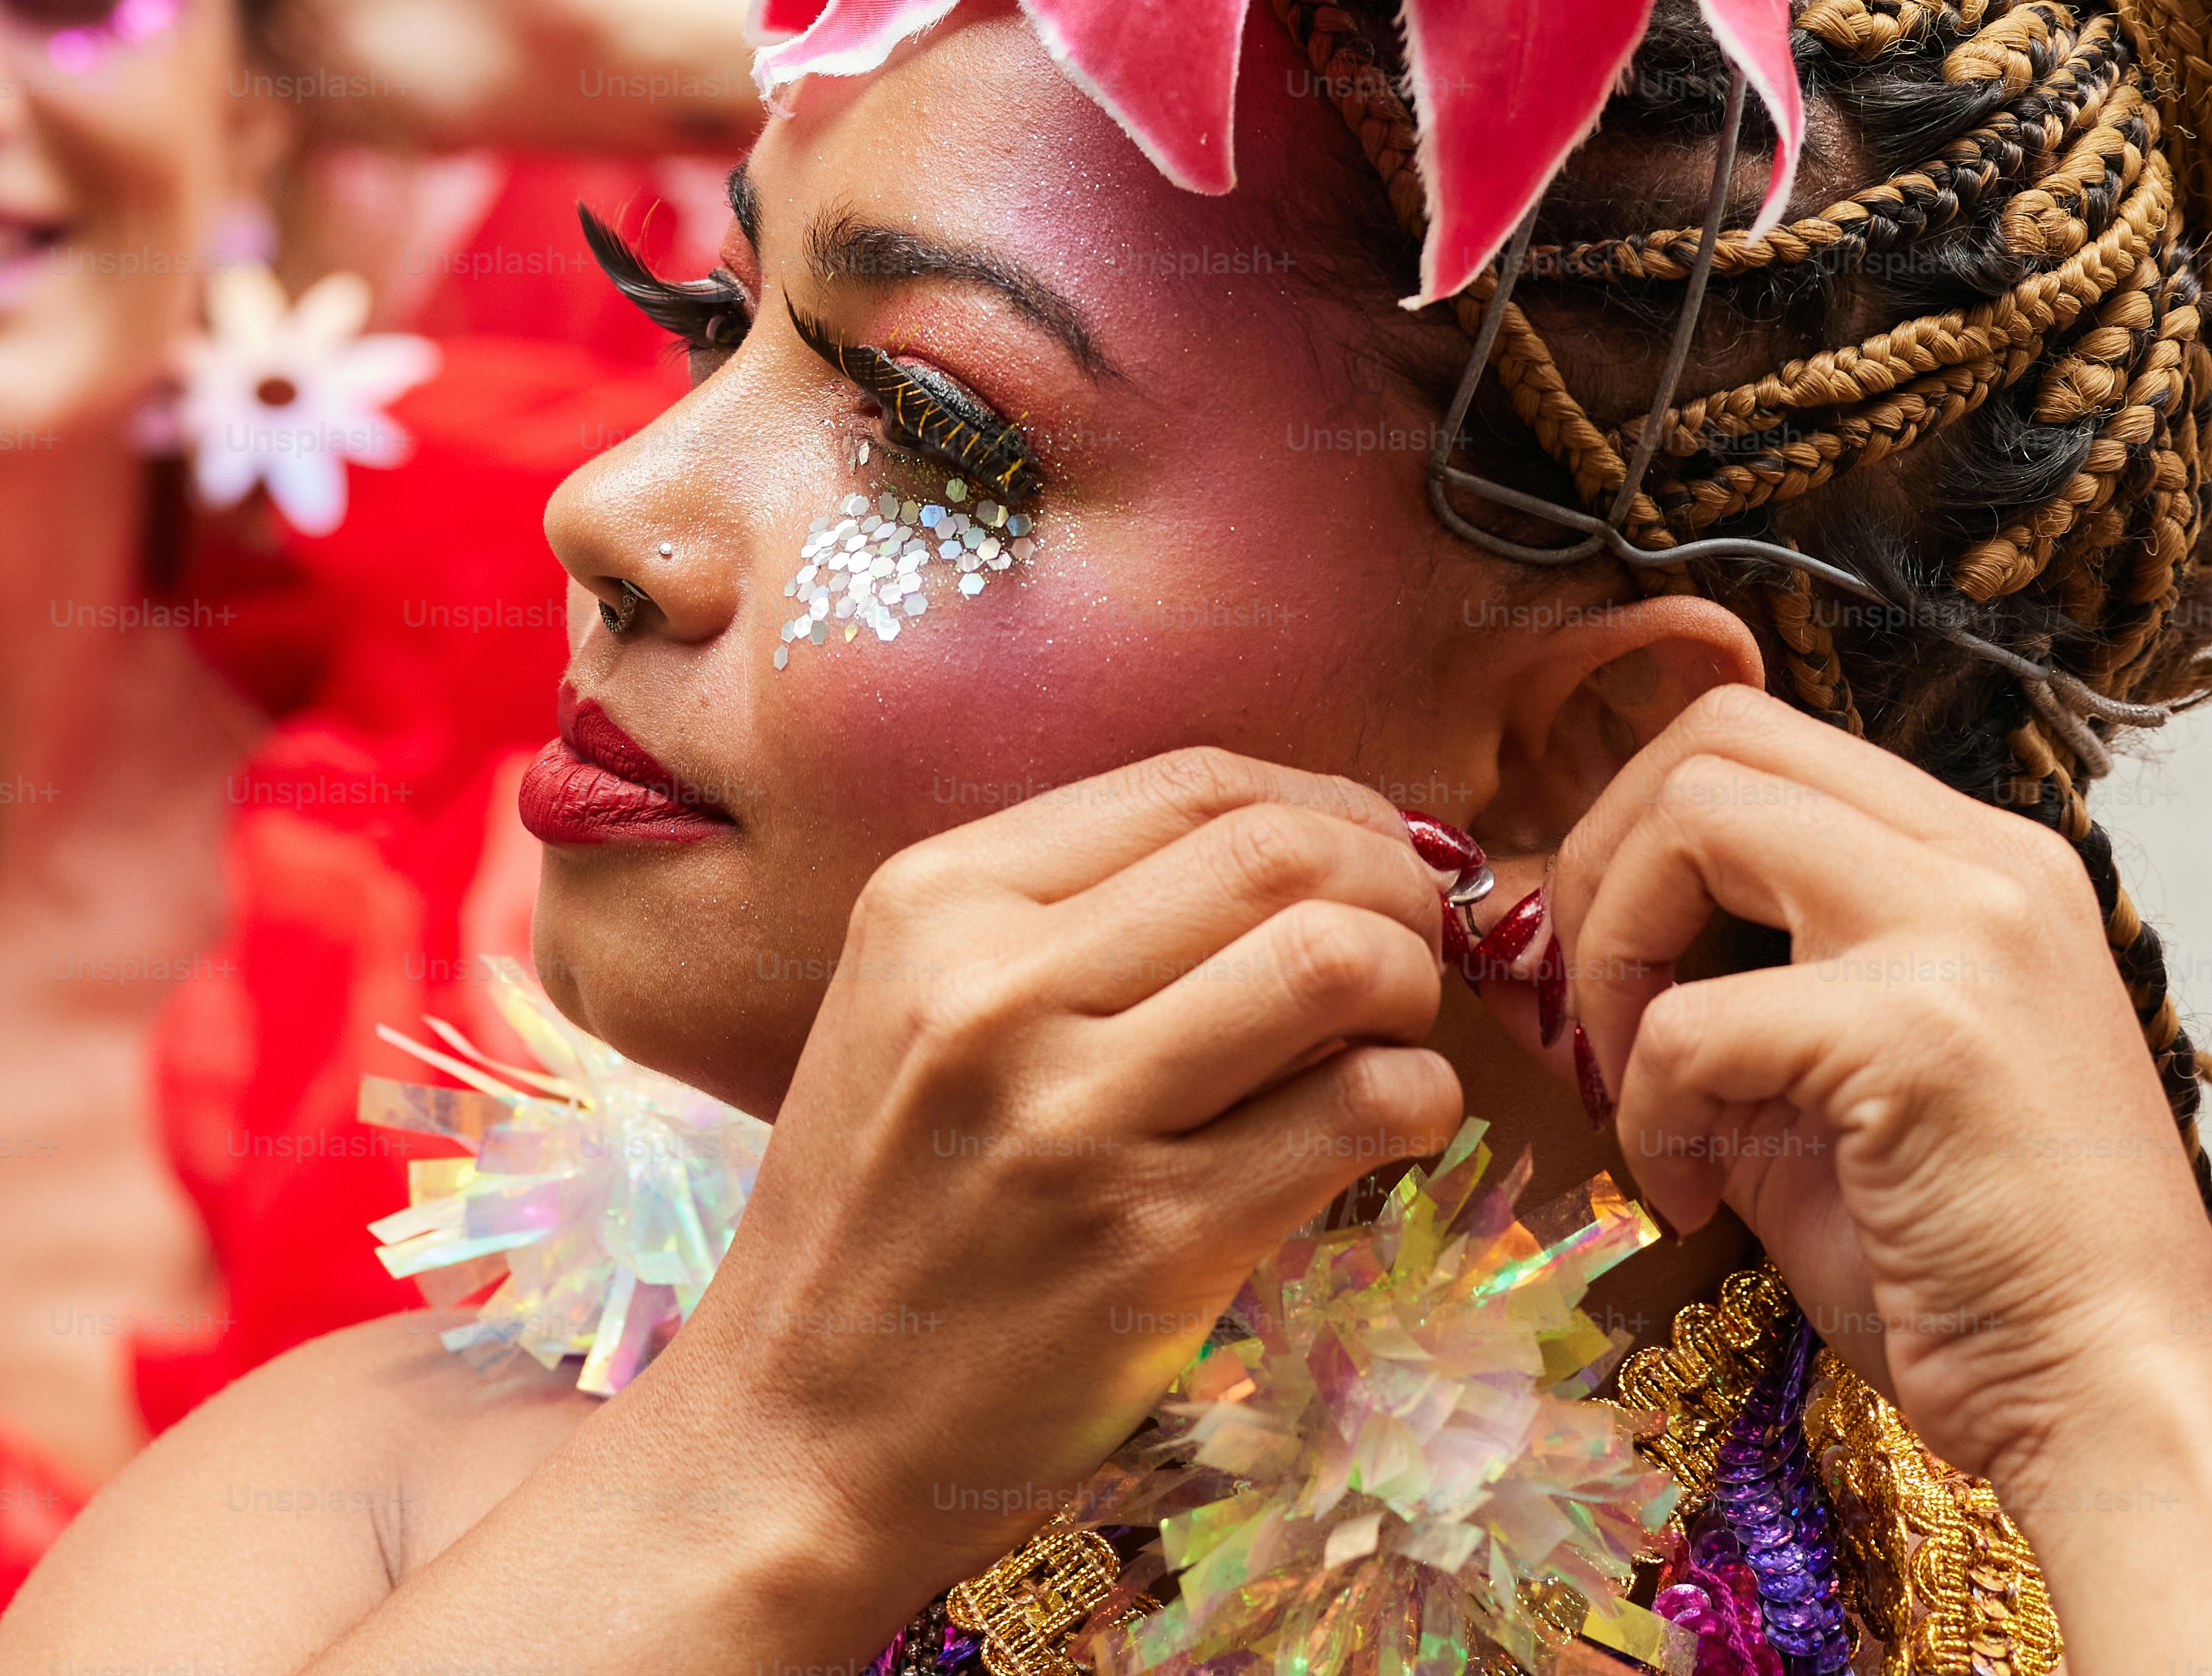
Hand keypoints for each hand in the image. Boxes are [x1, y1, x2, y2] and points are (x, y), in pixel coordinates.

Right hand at [636, 748, 1467, 1587]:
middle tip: (1412, 946)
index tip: (1374, 858)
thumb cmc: (878, 1212)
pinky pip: (1358, 1109)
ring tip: (1391, 1036)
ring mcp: (1071, 1116)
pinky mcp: (1152, 1241)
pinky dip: (1415, 1098)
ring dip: (1411, 986)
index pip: (1195, 782)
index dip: (1328, 805)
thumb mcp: (911, 1007)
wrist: (795, 1430)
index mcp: (934, 901)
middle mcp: (992, 988)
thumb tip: (1302, 843)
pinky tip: (1388, 1128)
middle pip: (1280, 854)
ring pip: (1336, 963)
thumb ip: (1068, 913)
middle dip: (1393, 885)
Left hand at [1541, 686, 2211, 1487]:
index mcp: (1985, 866)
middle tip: (1591, 1003)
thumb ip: (1741, 991)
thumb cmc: (1979, 1275)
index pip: (1768, 740)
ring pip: (1694, 815)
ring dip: (1614, 951)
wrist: (2119, 1407)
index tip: (1614, 962)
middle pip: (1718, 738)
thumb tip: (1578, 949)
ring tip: (1633, 1084)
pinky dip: (1648, 1112)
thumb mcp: (1843, 1087)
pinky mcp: (1919, 1028)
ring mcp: (1963, 931)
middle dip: (1605, 858)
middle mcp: (1987, 865)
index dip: (1644, 833)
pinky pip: (1686, 1018)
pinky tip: (1691, 1199)